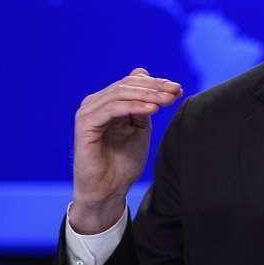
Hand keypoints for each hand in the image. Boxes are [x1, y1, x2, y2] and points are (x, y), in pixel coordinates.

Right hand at [69, 68, 181, 233]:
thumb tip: (146, 73)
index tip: (178, 89)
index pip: (133, 82)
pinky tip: (152, 109)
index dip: (157, 83)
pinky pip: (112, 108)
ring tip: (167, 101)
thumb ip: (144, 104)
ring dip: (148, 95)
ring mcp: (88, 112)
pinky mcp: (85, 124)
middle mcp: (95, 103)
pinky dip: (134, 106)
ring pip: (121, 93)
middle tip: (175, 92)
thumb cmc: (123, 162)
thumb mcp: (140, 127)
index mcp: (108, 102)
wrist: (108, 191)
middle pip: (128, 85)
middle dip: (155, 87)